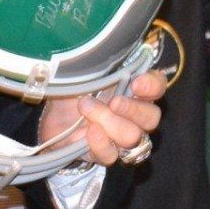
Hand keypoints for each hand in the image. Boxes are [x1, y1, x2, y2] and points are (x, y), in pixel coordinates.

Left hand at [40, 70, 166, 164]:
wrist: (51, 113)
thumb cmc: (74, 87)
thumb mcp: (88, 71)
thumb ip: (105, 65)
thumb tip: (108, 52)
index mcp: (135, 90)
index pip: (158, 87)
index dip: (152, 86)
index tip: (136, 83)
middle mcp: (135, 115)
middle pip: (152, 117)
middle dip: (132, 109)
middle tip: (112, 102)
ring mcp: (121, 138)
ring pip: (133, 137)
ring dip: (109, 123)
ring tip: (87, 110)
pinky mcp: (104, 154)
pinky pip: (112, 156)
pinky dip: (100, 143)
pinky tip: (87, 133)